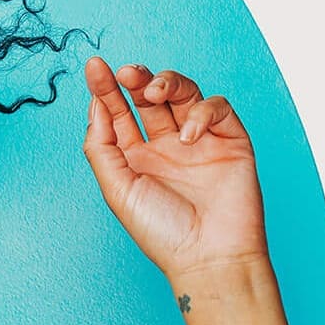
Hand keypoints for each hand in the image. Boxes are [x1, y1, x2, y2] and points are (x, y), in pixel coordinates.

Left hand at [81, 56, 268, 278]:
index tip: (94, 68)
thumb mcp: (117, 189)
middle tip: (125, 73)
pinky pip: (217, 108)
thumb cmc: (162, 231)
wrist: (209, 257)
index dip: (105, 89)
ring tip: (152, 93)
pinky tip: (189, 136)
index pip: (118, 113)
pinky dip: (202, 113)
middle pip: (149, 96)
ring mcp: (199, 141)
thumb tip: (95, 106)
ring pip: (183, 92)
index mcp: (136, 156)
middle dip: (136, 79)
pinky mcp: (230, 140)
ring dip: (166, 83)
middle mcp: (166, 145)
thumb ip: (101, 147)